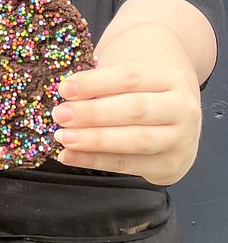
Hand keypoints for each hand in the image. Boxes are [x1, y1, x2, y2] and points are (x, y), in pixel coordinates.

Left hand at [52, 59, 201, 185]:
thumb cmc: (141, 91)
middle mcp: (182, 109)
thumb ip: (102, 85)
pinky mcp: (170, 165)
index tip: (64, 89)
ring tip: (63, 137)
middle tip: (60, 115)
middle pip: (135, 109)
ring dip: (94, 140)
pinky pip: (129, 164)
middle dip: (93, 113)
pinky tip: (70, 155)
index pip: (130, 77)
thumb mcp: (127, 78)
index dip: (95, 83)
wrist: (176, 115)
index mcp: (170, 78)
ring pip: (136, 141)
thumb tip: (66, 96)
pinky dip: (95, 161)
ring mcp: (180, 139)